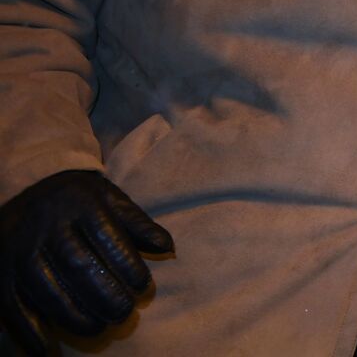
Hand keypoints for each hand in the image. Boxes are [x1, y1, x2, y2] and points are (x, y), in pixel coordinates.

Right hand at [0, 170, 172, 355]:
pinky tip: (45, 349)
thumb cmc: (78, 200)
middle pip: (78, 265)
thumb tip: (167, 247)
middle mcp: (47, 226)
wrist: (27, 189)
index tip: (143, 287)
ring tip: (98, 328)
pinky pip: (12, 305)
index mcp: (81, 204)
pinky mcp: (2, 272)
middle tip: (123, 314)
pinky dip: (28, 330)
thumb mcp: (109, 199)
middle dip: (104, 295)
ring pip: (47, 288)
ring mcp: (21, 250)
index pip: (107, 238)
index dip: (127, 265)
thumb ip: (137, 223)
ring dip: (73, 315)